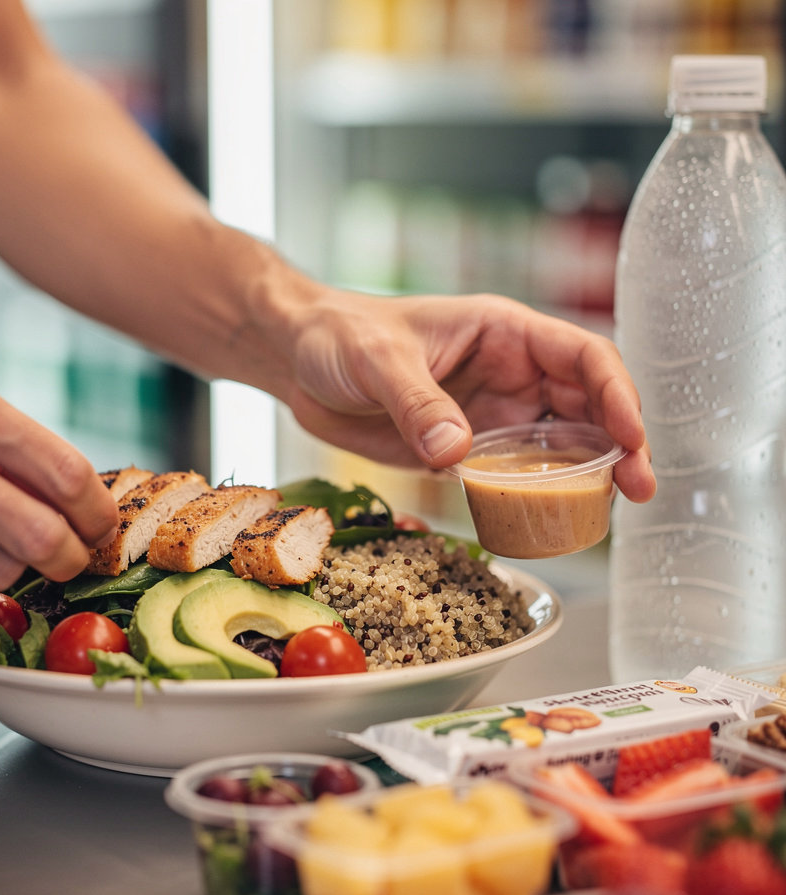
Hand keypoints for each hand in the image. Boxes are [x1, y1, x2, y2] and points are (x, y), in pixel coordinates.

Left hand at [282, 290, 655, 502]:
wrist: (298, 360)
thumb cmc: (338, 335)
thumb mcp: (376, 359)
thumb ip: (416, 402)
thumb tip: (456, 451)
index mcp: (502, 333)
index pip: (581, 356)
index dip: (615, 394)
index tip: (631, 436)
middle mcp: (508, 374)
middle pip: (585, 407)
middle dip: (619, 445)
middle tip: (637, 491)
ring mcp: (488, 415)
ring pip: (556, 447)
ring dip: (584, 477)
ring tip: (605, 515)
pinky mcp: (463, 451)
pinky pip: (511, 477)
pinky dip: (533, 498)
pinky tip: (546, 522)